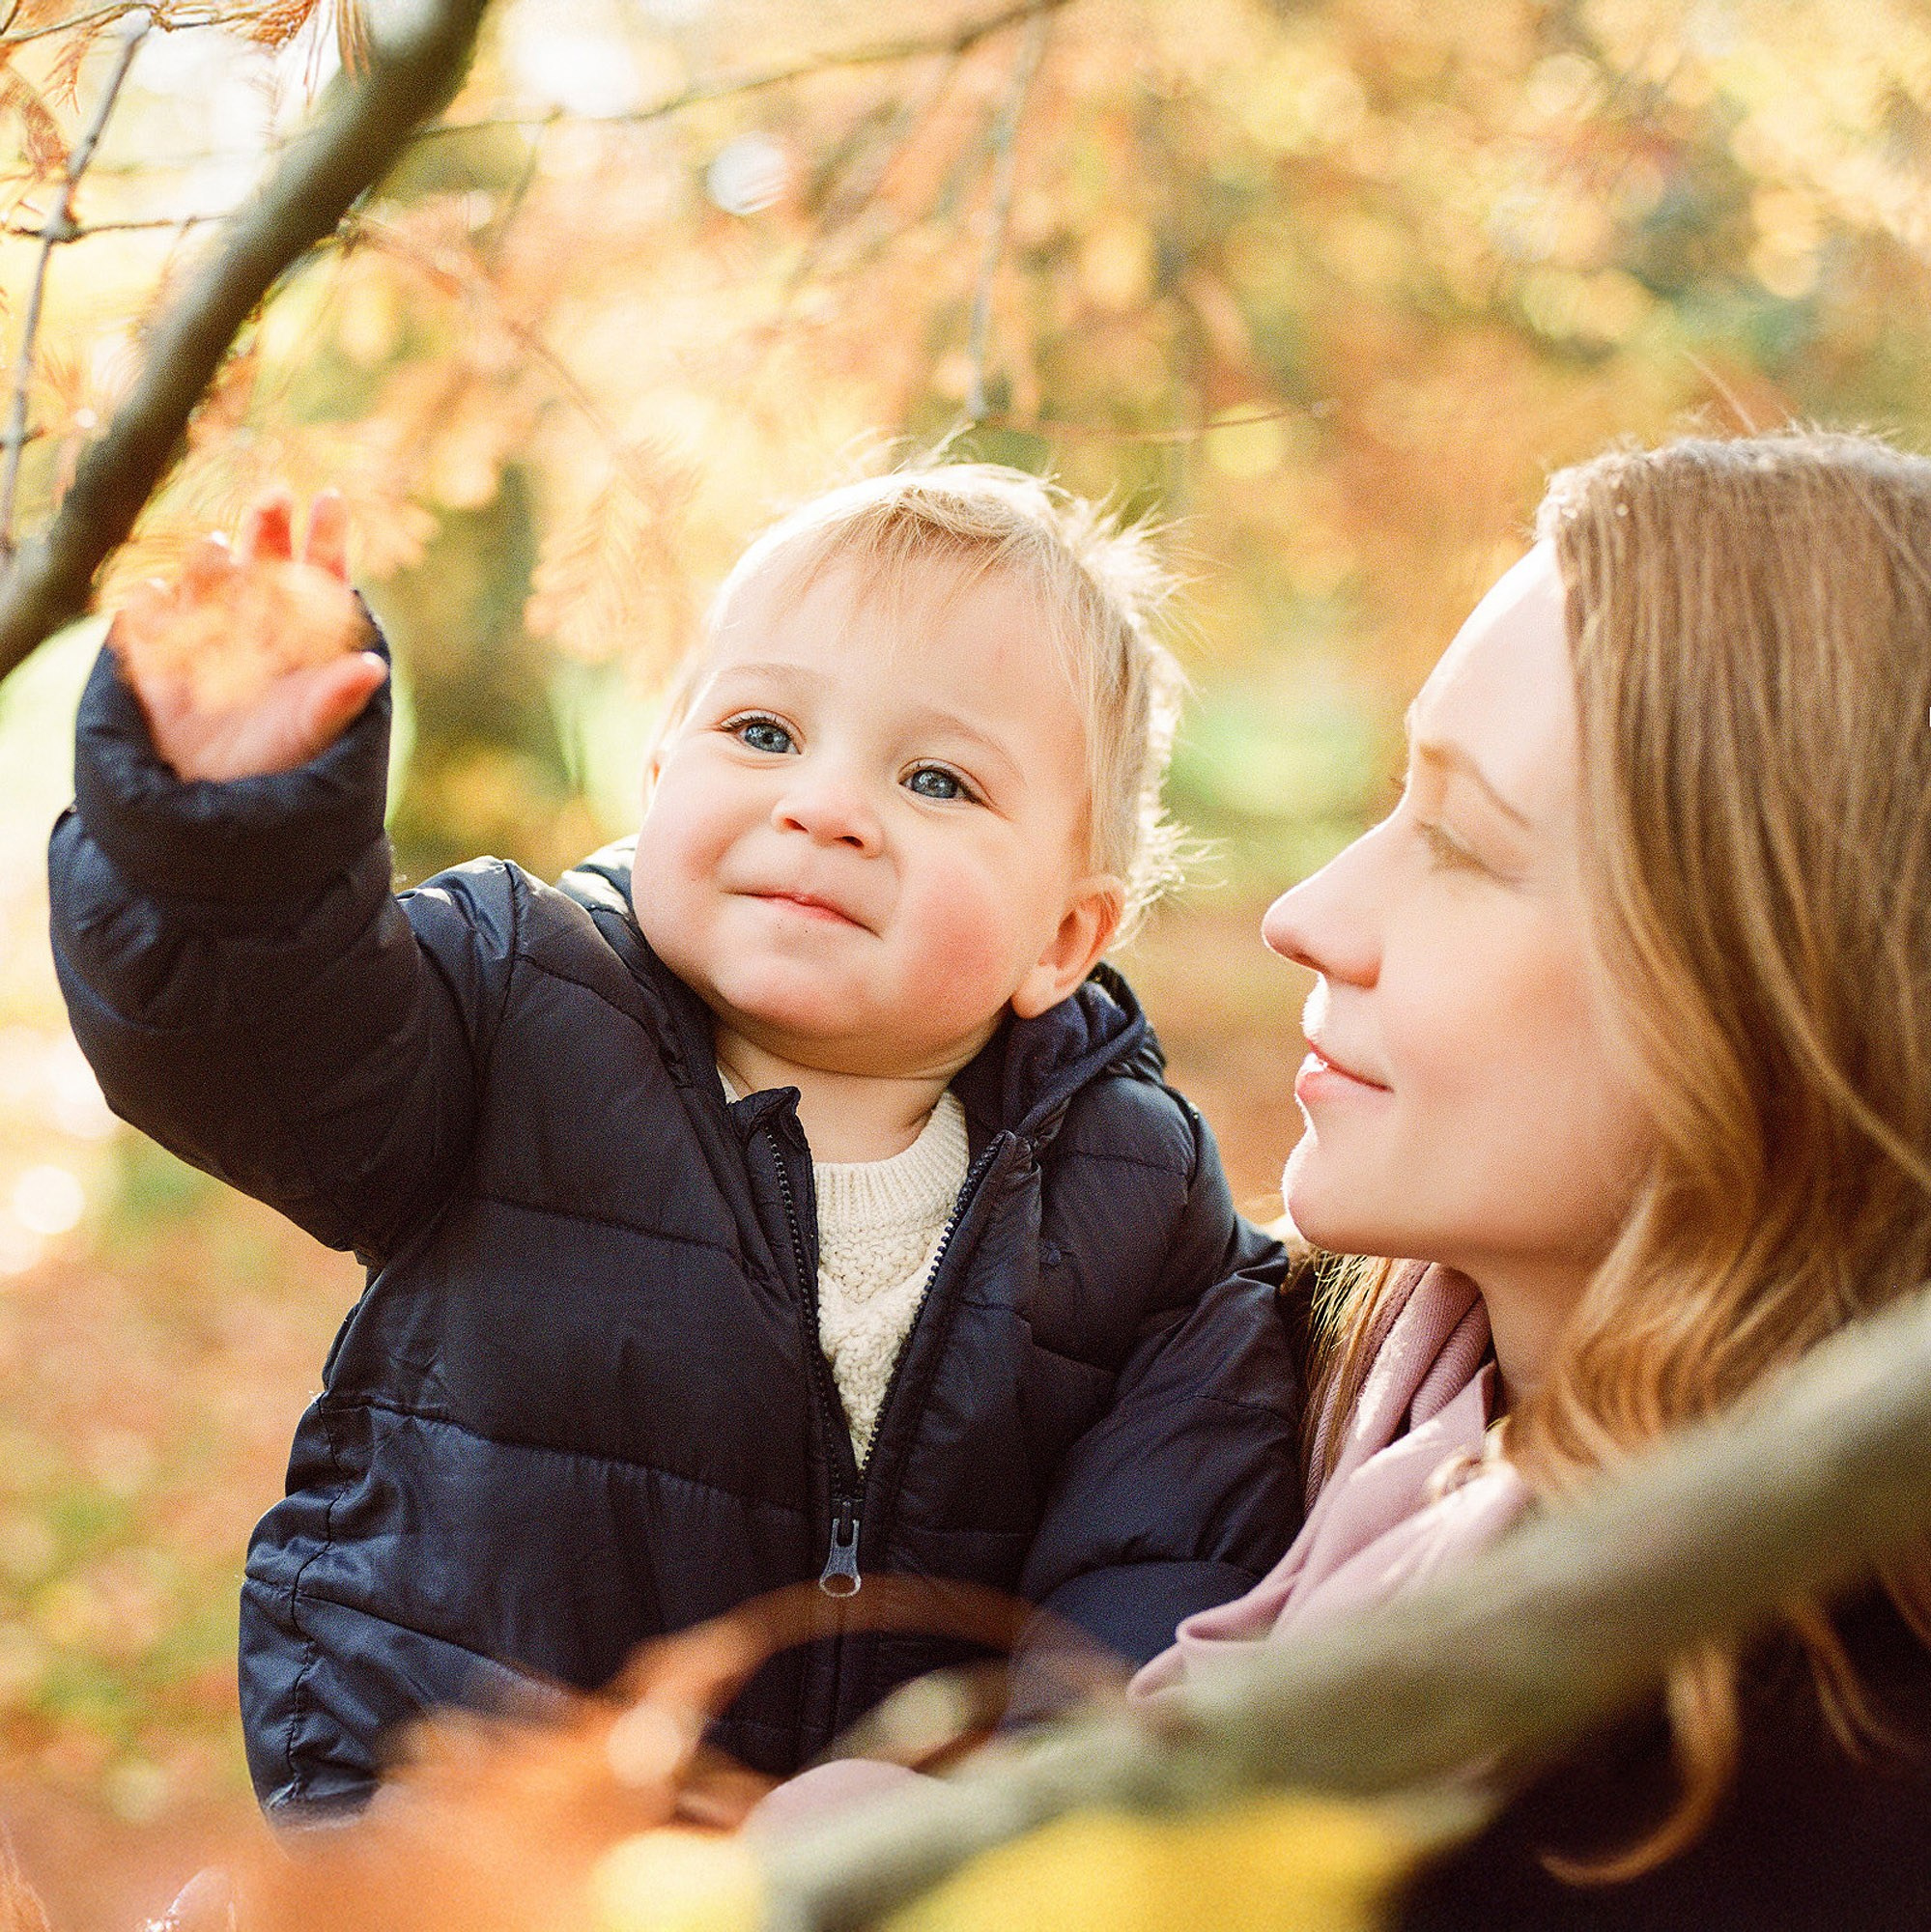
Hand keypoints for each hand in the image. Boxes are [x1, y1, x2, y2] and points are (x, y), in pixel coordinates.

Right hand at [111, 488, 387, 782]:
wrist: (219, 799)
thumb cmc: (281, 764)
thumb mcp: (315, 733)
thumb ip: (339, 699)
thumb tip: (372, 668)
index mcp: (302, 635)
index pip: (318, 577)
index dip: (325, 539)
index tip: (331, 500)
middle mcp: (255, 622)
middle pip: (264, 563)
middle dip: (268, 529)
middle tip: (275, 496)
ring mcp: (204, 632)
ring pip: (206, 581)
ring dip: (211, 564)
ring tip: (218, 549)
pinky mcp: (156, 653)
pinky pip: (148, 621)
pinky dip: (148, 608)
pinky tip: (152, 597)